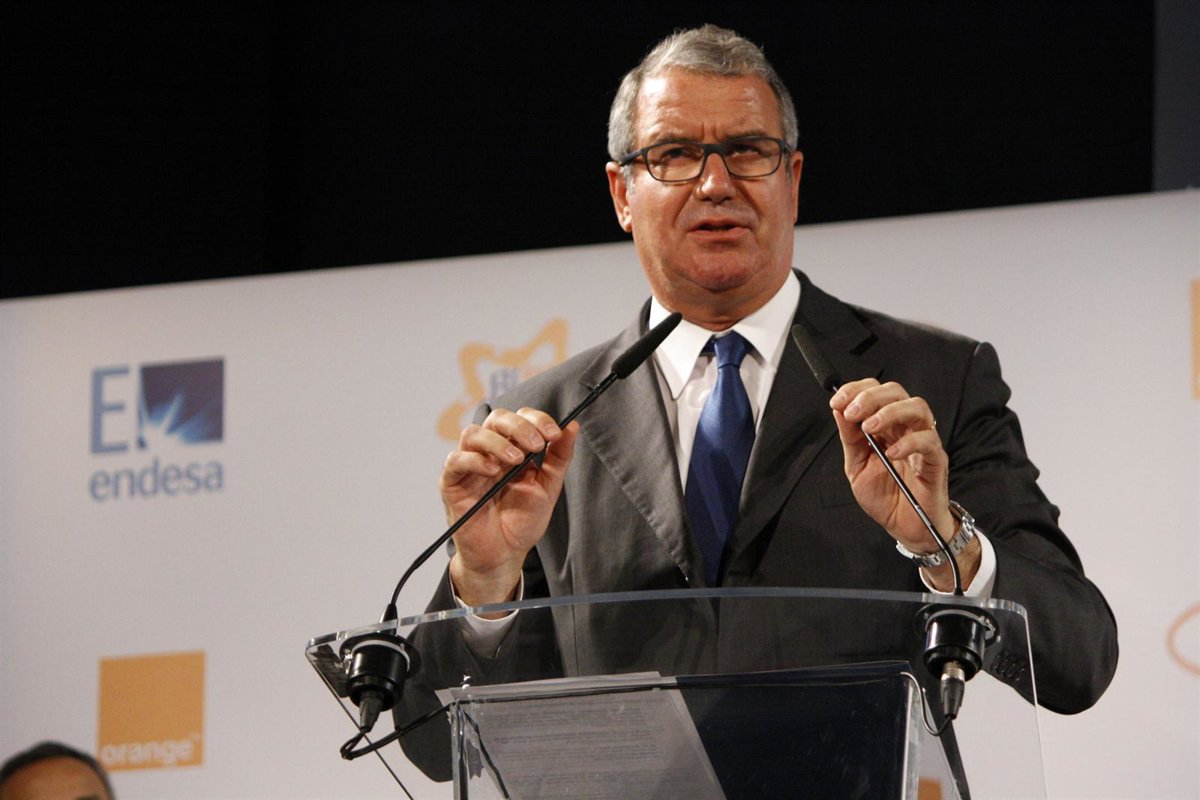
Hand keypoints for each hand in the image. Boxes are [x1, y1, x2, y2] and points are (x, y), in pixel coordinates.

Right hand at [440, 407, 577, 605]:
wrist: (504, 554)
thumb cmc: (522, 521)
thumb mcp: (547, 487)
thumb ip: (559, 457)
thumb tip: (572, 426)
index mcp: (511, 448)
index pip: (519, 418)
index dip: (537, 419)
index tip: (554, 434)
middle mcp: (489, 452)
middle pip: (496, 418)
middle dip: (519, 426)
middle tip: (536, 445)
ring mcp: (469, 466)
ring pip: (473, 434)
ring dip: (497, 441)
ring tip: (516, 459)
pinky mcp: (452, 482)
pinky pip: (455, 460)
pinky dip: (474, 460)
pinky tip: (493, 470)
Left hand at [829, 379, 960, 563]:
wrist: (906, 527)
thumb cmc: (885, 497)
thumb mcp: (856, 466)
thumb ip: (850, 439)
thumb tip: (838, 409)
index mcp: (885, 426)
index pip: (875, 392)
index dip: (856, 390)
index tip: (837, 401)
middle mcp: (905, 428)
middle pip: (896, 392)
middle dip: (870, 397)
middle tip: (852, 413)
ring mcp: (922, 441)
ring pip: (917, 407)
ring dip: (889, 412)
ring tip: (869, 427)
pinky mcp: (936, 459)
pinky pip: (928, 441)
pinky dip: (908, 442)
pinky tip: (890, 454)